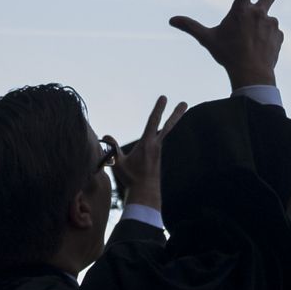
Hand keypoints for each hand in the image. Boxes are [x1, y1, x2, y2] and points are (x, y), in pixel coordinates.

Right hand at [107, 95, 186, 213]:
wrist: (146, 192)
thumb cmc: (131, 178)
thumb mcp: (118, 163)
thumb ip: (112, 149)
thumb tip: (105, 135)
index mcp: (147, 143)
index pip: (152, 121)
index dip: (158, 108)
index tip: (164, 97)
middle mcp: (155, 145)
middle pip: (168, 125)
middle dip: (176, 113)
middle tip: (185, 103)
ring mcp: (158, 150)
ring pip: (164, 132)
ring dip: (171, 121)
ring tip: (178, 109)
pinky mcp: (157, 156)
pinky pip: (157, 142)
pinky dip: (159, 134)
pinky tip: (154, 138)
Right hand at [169, 0, 290, 89]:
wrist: (251, 73)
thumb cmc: (227, 55)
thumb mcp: (207, 39)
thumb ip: (190, 26)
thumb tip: (171, 20)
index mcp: (241, 10)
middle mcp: (259, 13)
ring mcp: (271, 24)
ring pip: (263, 23)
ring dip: (257, 31)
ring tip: (249, 46)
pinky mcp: (279, 35)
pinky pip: (271, 35)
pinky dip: (265, 40)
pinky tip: (259, 50)